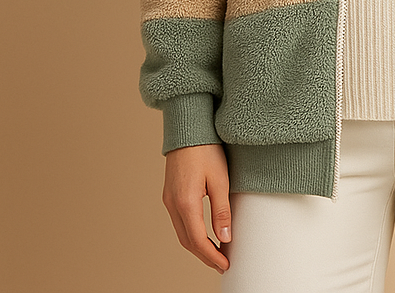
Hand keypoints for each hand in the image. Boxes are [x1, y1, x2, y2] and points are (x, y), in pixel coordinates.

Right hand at [162, 143, 232, 273]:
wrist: (188, 129)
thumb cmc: (206, 149)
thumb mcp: (220, 179)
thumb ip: (222, 211)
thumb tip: (225, 237)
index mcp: (185, 203)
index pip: (198, 241)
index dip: (212, 256)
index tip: (225, 264)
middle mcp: (172, 204)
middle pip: (187, 241)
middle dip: (204, 256)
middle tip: (222, 263)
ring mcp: (169, 199)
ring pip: (181, 233)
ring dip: (197, 246)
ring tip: (215, 252)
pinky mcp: (170, 194)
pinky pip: (179, 222)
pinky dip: (191, 233)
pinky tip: (203, 234)